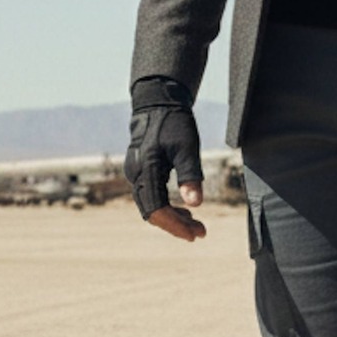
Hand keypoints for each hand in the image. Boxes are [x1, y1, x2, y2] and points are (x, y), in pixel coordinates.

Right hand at [124, 82, 206, 242]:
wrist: (158, 101)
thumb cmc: (174, 122)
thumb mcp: (187, 147)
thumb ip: (190, 175)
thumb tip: (196, 204)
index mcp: (145, 169)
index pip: (156, 209)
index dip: (174, 225)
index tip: (194, 235)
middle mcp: (135, 174)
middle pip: (152, 211)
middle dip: (176, 225)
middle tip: (200, 233)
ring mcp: (136, 172)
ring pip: (152, 205)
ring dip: (173, 217)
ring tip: (197, 225)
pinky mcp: (141, 170)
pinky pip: (152, 195)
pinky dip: (168, 205)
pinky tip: (186, 210)